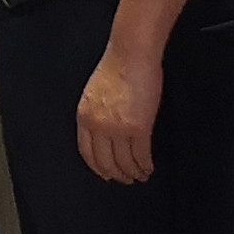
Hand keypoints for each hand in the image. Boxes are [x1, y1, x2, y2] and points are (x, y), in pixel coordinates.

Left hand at [77, 46, 160, 185]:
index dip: (97, 167)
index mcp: (84, 117)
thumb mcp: (94, 93)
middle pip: (105, 162)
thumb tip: (106, 131)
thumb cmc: (116, 66)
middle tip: (125, 180)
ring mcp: (117, 129)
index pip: (87, 152)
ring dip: (133, 173)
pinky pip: (141, 155)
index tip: (105, 173)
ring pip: (124, 162)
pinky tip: (149, 167)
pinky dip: (145, 165)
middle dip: (116, 175)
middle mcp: (98, 126)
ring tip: (140, 176)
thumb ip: (97, 113)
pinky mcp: (138, 128)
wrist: (131, 53)